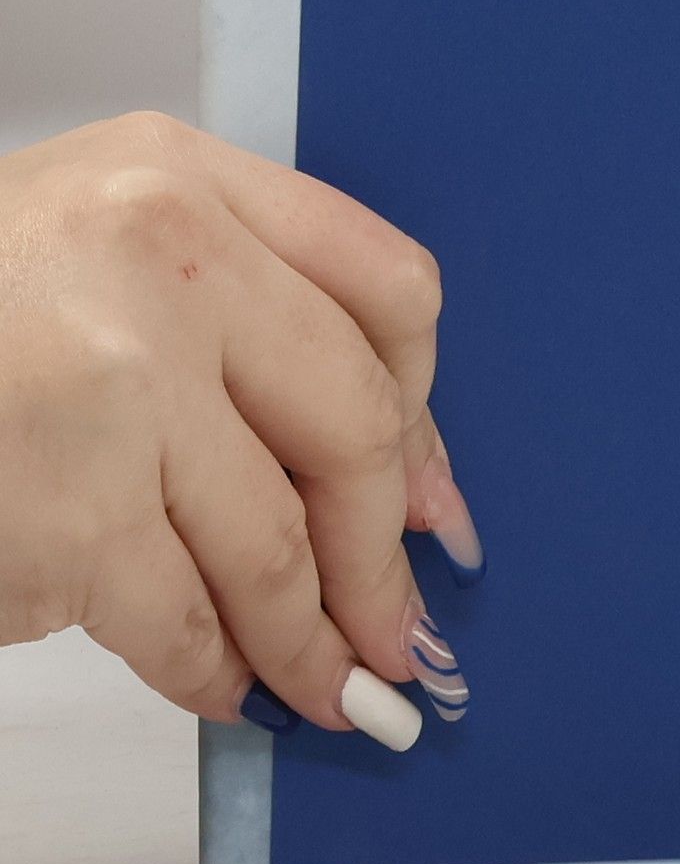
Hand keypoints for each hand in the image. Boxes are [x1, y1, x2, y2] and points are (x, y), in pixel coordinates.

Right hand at [0, 113, 483, 747]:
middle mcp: (163, 253)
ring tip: (329, 688)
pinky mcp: (61, 505)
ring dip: (309, 639)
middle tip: (400, 631)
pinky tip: (226, 689)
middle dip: (383, 554)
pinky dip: (211, 669)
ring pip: (272, 541)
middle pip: (355, 423)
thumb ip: (240, 320)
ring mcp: (113, 379)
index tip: (435, 501)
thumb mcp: (93, 248)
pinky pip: (176, 616)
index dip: (427, 415)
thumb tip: (399, 480)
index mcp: (182, 174)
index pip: (389, 290)